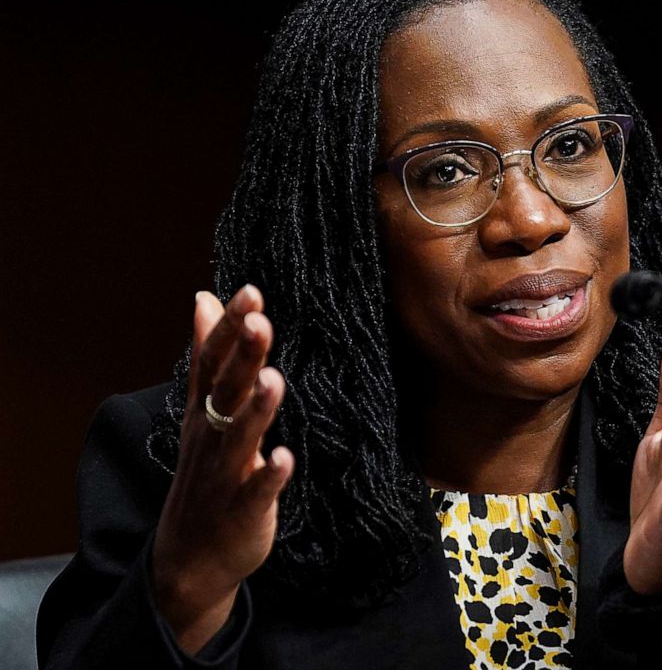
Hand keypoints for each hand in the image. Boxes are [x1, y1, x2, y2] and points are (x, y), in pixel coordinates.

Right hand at [151, 285, 294, 653]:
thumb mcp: (202, 411)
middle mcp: (211, 438)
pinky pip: (256, 492)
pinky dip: (269, 476)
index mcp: (204, 412)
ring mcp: (225, 475)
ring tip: (274, 379)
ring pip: (240, 437)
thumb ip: (209, 354)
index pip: (212, 362)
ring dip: (257, 409)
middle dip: (242, 357)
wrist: (189, 558)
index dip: (229, 328)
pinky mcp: (243, 512)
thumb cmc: (205, 472)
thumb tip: (204, 297)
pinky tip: (284, 458)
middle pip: (225, 392)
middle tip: (259, 321)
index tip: (250, 292)